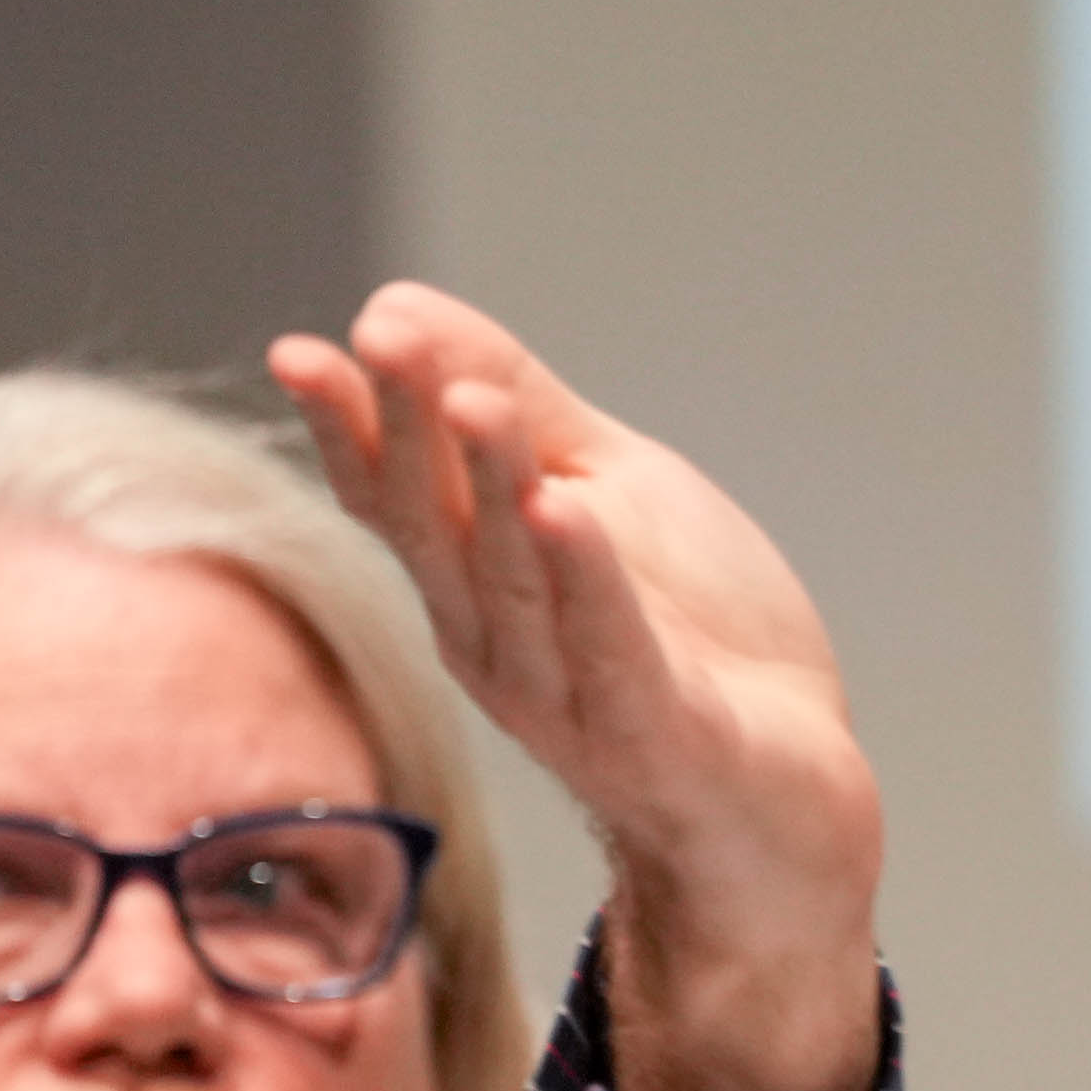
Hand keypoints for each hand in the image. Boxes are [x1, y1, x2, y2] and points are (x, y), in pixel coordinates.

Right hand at [273, 287, 883, 1090]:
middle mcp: (495, 642)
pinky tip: (562, 511)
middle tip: (385, 339)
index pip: (391, 497)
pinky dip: (585, 579)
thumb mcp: (608, 486)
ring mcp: (566, 694)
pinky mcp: (648, 732)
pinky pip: (609, 649)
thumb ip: (520, 403)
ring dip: (490, 487)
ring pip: (514, 581)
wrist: (788, 787)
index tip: (302, 350)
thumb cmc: (693, 635)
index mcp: (475, 581)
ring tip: (475, 401)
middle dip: (409, 431)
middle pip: (437, 529)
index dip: (347, 428)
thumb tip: (397, 303)